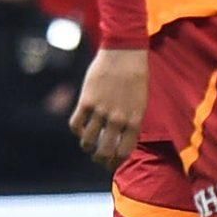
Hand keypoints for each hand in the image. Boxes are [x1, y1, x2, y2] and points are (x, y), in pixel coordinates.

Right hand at [70, 46, 148, 167]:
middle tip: (97, 158)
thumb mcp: (140, 102)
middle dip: (100, 159)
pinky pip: (76, 124)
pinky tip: (80, 128)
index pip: (124, 152)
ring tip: (88, 145)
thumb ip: (131, 121)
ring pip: (88, 141)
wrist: (124, 52)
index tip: (111, 163)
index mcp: (134, 120)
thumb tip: (120, 138)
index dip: (115, 162)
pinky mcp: (86, 100)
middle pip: (105, 151)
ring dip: (87, 146)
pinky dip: (76, 130)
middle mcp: (118, 119)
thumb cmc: (135, 76)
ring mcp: (101, 110)